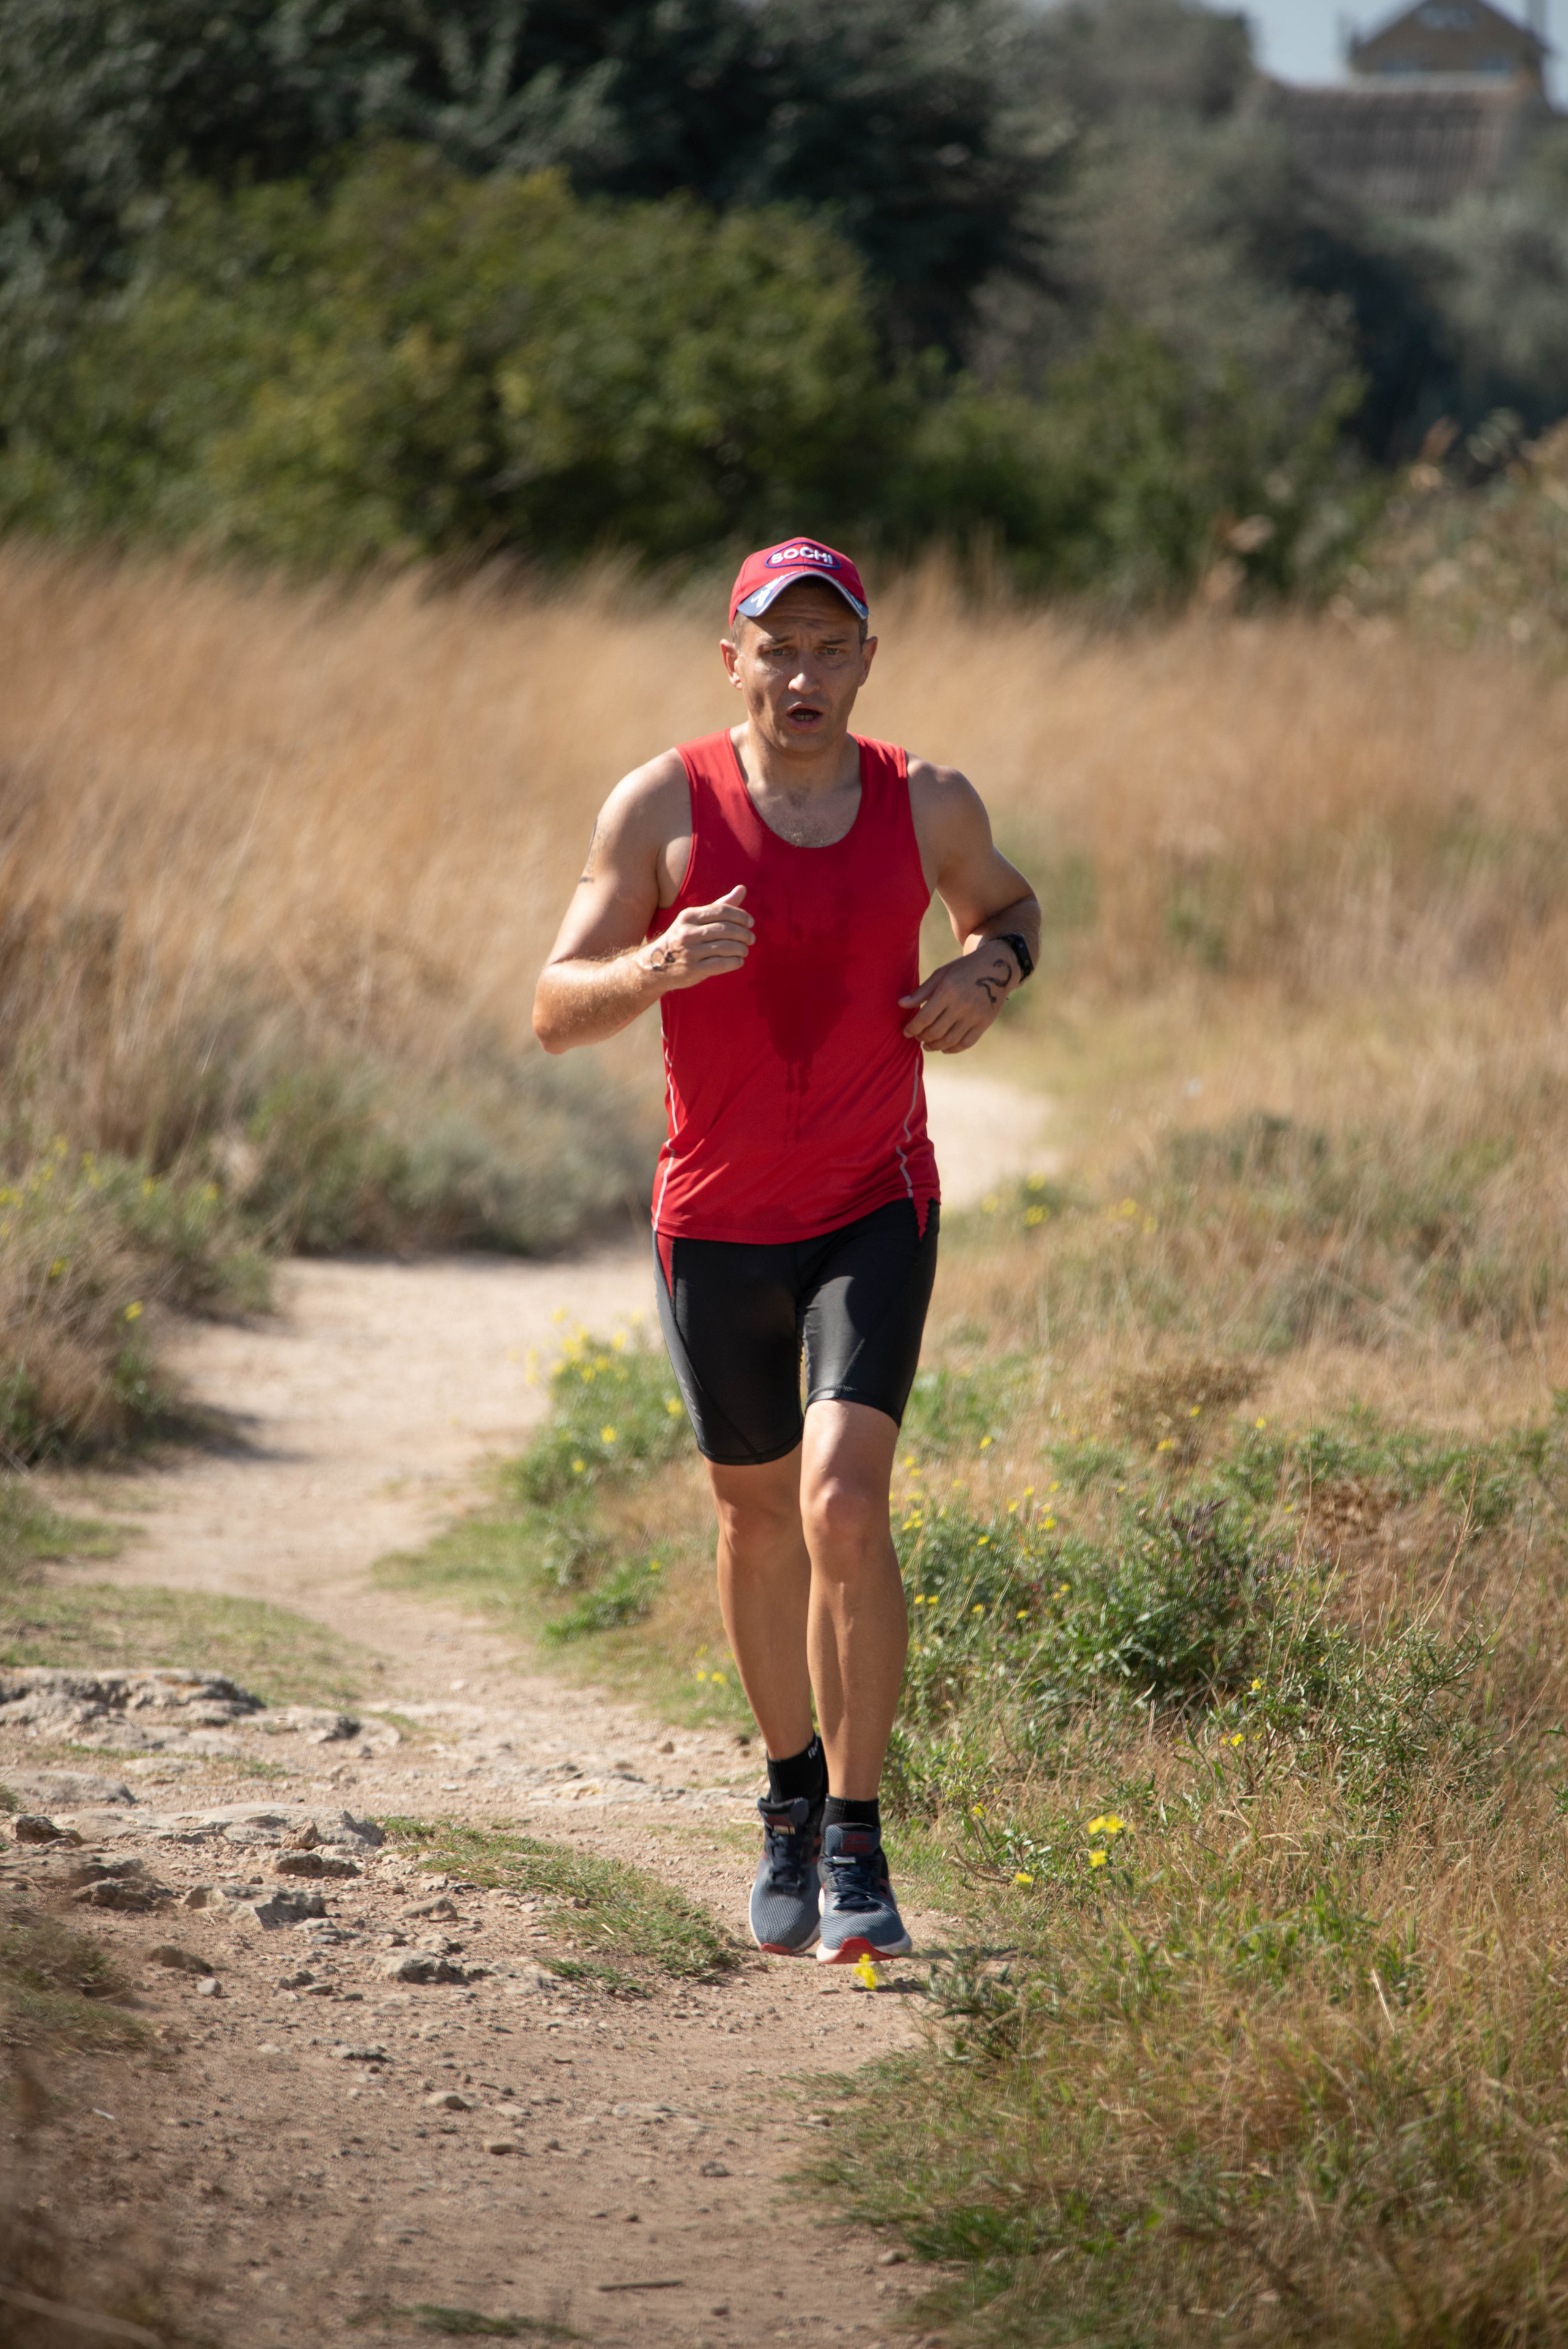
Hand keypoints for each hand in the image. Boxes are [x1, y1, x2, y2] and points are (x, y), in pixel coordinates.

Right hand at [638, 885, 753, 991]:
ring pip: (725, 947)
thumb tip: (742, 888)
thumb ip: (720, 906)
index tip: (750, 923)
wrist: (656, 966)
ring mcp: (689, 951)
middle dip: (744, 934)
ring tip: (745, 950)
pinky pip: (721, 964)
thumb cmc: (683, 938)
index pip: (722, 911)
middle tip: (751, 938)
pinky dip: (735, 962)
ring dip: (741, 949)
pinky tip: (738, 961)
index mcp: (689, 916)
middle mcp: (687, 932)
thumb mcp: (696, 920)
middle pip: (726, 929)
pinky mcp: (692, 969)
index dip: (741, 916)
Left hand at [898, 939, 1015, 1052]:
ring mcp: (975, 1016)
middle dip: (921, 1038)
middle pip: (935, 1032)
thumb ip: (921, 992)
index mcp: (948, 990)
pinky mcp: (985, 1023)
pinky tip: (943, 1048)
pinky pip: (966, 1043)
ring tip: (926, 1045)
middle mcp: (962, 1005)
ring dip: (934, 1046)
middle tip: (916, 1037)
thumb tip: (900, 1005)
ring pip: (949, 1041)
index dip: (912, 1028)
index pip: (925, 1018)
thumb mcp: (941, 974)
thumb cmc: (963, 970)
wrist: (997, 967)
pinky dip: (952, 1049)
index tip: (906, 1032)